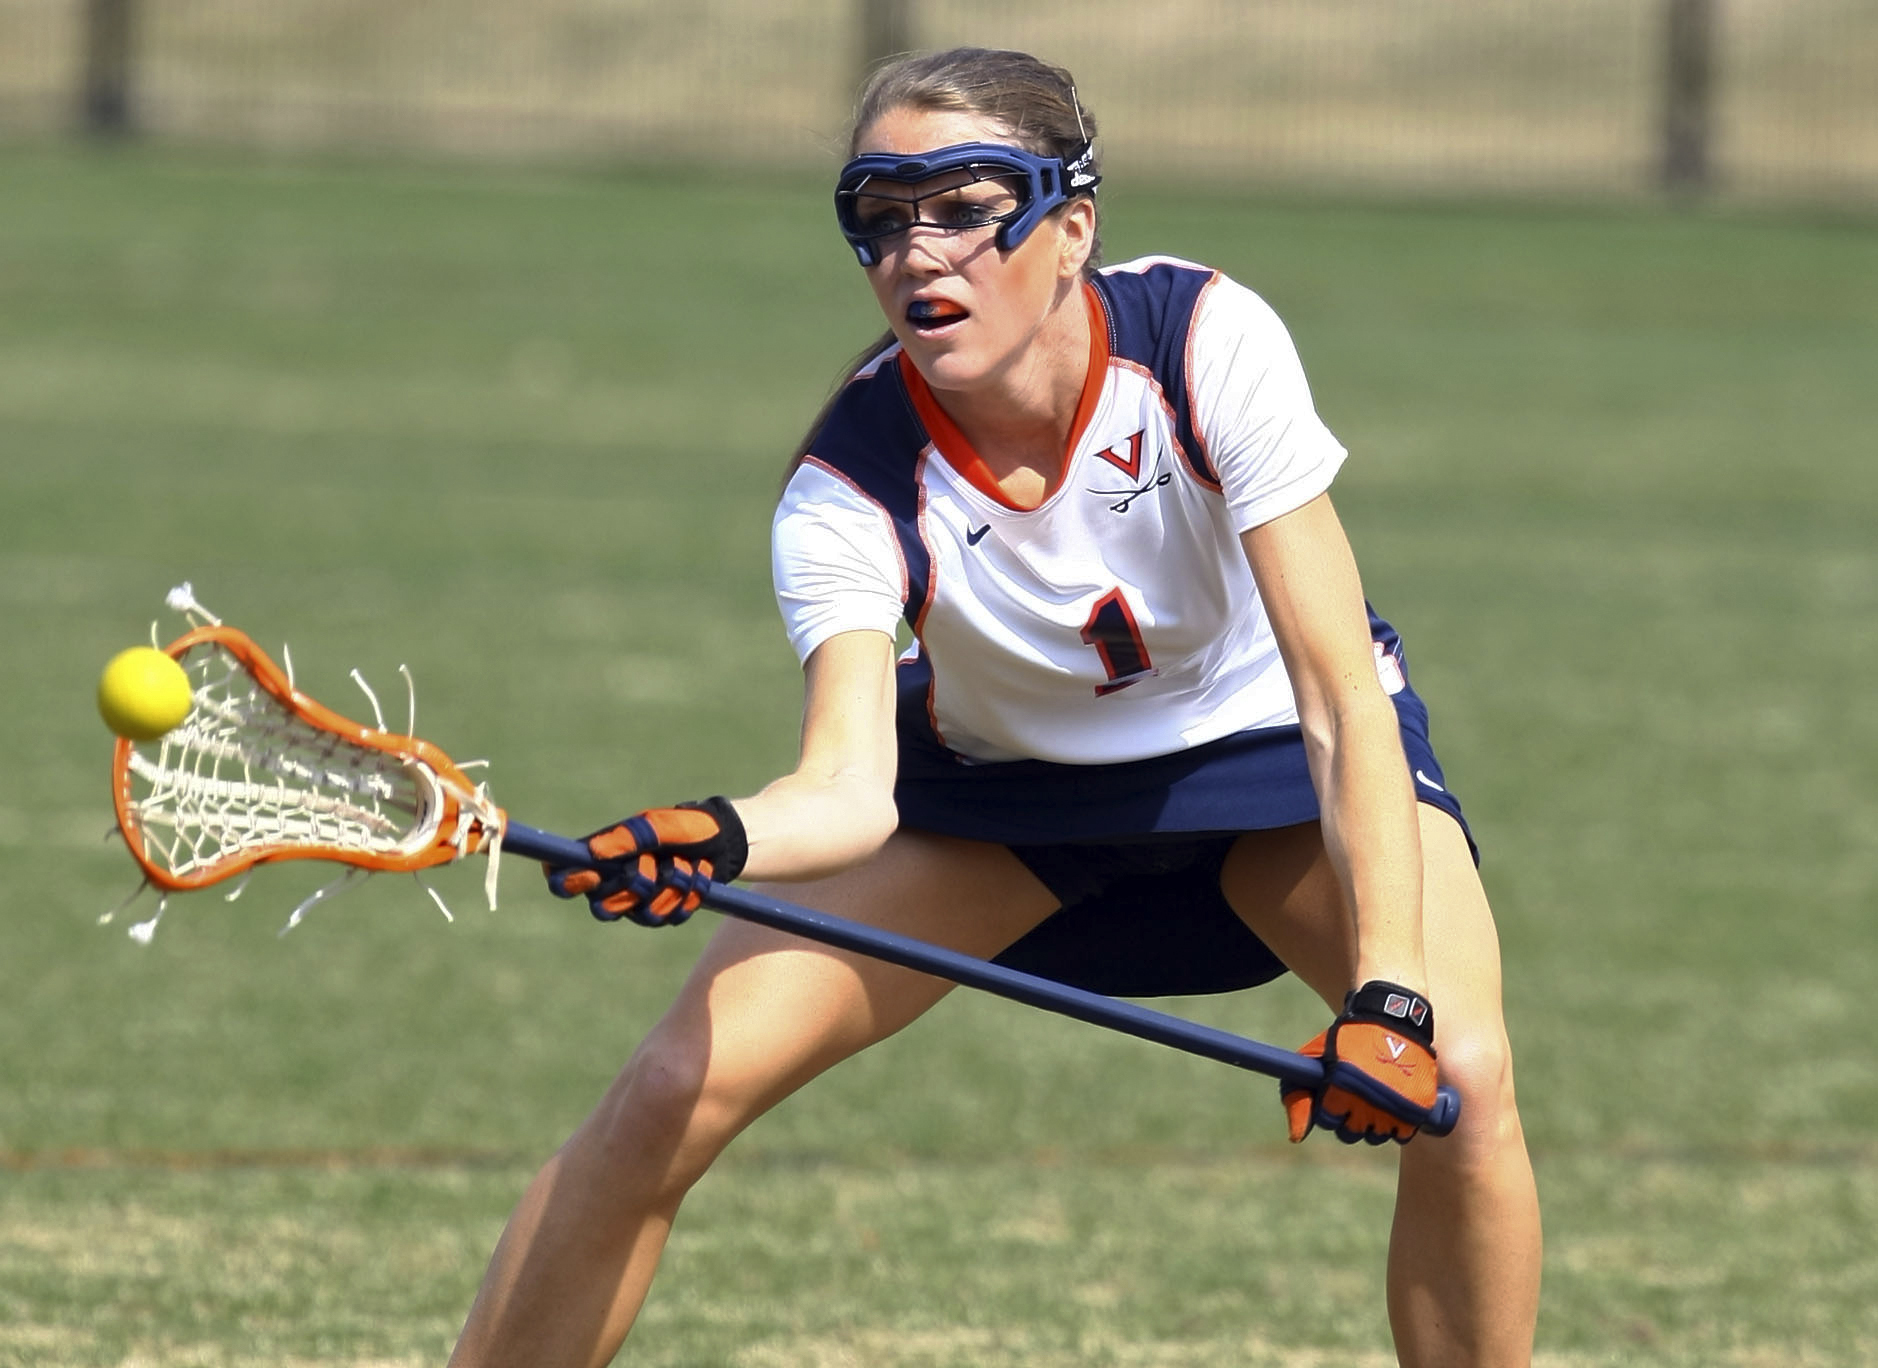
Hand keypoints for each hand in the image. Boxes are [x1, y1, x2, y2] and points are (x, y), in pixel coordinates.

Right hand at [544, 796, 747, 925]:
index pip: (564, 877)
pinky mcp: (663, 912)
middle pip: (602, 908)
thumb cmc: (690, 827)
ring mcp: (639, 900)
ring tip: (686, 866)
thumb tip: (591, 852)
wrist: (729, 843)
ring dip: (668, 890)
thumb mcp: (658, 826)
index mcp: (604, 856)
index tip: (591, 875)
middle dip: (634, 888)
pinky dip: (685, 899)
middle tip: (655, 865)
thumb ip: (625, 839)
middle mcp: (615, 881)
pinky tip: (696, 878)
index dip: (570, 882)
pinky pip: (665, 920)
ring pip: (638, 916)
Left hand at [1281, 981, 1438, 1144]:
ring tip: (1374, 1098)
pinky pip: (1402, 1135)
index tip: (1334, 1092)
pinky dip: (1397, 1125)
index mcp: (1339, 1086)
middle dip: (1348, 1118)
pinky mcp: (1418, 1108)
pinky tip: (1392, 1106)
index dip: (1328, 1108)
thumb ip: (1297, 1096)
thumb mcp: (1314, 1055)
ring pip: (1376, 1136)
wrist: (1393, 1018)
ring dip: (1373, 1122)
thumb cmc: (1349, 1037)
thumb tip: (1296, 1137)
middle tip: (1355, 1096)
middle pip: (1351, 1133)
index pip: (1327, 1120)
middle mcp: (1366, 1101)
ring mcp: (1394, 1106)